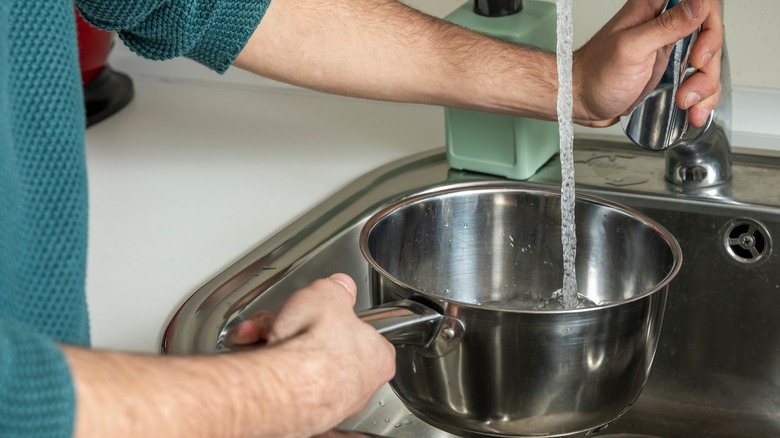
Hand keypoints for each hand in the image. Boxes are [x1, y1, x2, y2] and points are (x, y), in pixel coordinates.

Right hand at [227, 274, 395, 434]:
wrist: (284, 384)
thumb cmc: (317, 348)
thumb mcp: (329, 295)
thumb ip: (336, 288)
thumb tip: (339, 285)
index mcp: (377, 358)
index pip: (363, 333)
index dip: (338, 317)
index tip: (325, 310)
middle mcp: (356, 387)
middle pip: (323, 345)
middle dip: (297, 327)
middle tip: (286, 318)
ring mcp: (326, 403)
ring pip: (298, 361)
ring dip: (275, 340)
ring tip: (263, 332)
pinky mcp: (296, 412)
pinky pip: (279, 380)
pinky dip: (264, 363)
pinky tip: (255, 349)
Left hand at [573, 0, 722, 126]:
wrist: (580, 102)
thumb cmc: (595, 74)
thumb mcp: (631, 49)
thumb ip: (666, 26)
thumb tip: (699, 3)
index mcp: (654, 8)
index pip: (702, 2)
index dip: (709, 26)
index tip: (697, 54)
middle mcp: (665, 24)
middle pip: (711, 33)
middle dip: (708, 64)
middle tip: (690, 82)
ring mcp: (670, 47)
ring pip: (709, 59)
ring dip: (705, 85)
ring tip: (685, 102)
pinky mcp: (671, 69)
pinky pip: (700, 78)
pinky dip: (702, 97)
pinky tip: (694, 110)